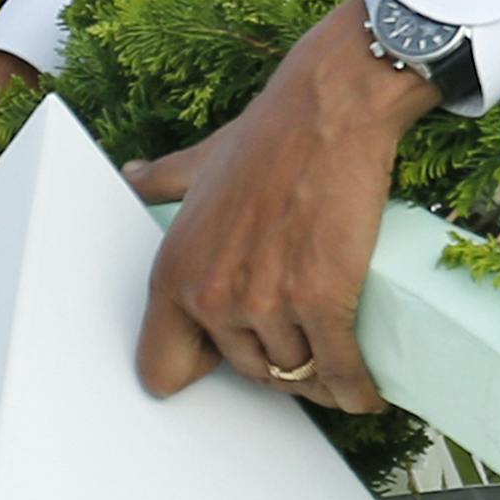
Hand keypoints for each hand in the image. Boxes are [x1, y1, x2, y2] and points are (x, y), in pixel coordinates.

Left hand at [126, 0, 438, 413]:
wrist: (332, 107)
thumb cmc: (271, 132)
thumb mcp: (202, 160)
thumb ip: (164, 178)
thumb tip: (132, 176)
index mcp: (175, 272)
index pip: (163, 370)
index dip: (201, 368)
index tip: (233, 359)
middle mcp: (213, 295)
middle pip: (246, 372)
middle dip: (275, 366)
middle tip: (304, 349)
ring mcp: (268, 301)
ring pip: (294, 373)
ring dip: (319, 381)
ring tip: (340, 369)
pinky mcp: (324, 299)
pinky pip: (338, 368)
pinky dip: (356, 389)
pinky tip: (367, 392)